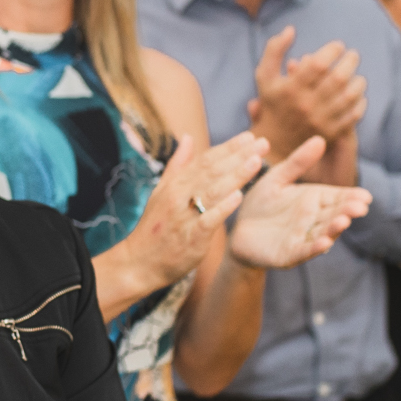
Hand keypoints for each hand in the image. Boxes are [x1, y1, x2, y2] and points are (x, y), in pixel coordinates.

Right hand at [119, 132, 267, 292]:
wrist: (138, 263)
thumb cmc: (154, 229)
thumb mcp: (161, 192)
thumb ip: (177, 165)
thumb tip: (188, 137)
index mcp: (175, 184)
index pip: (205, 160)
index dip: (228, 148)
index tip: (249, 136)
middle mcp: (179, 196)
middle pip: (212, 171)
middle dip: (239, 156)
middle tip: (263, 142)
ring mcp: (184, 217)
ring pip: (212, 191)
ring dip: (236, 175)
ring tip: (257, 161)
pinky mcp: (190, 239)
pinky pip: (208, 221)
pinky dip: (222, 208)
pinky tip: (239, 196)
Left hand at [228, 136, 373, 269]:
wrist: (238, 229)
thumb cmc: (261, 203)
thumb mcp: (278, 178)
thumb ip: (298, 162)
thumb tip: (320, 139)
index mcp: (314, 200)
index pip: (337, 198)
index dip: (351, 198)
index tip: (366, 196)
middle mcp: (313, 220)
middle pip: (333, 215)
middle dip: (347, 212)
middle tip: (360, 207)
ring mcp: (302, 238)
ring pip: (323, 233)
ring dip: (334, 229)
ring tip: (343, 221)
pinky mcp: (288, 254)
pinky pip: (303, 251)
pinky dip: (314, 248)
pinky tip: (324, 243)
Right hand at [248, 27, 367, 159]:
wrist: (275, 142)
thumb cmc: (273, 103)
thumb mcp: (265, 76)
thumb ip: (274, 50)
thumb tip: (291, 29)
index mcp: (290, 89)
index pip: (319, 64)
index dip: (333, 50)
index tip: (338, 46)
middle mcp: (306, 105)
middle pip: (338, 78)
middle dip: (350, 61)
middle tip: (353, 55)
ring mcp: (321, 121)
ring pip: (350, 96)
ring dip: (358, 81)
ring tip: (357, 75)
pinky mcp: (331, 133)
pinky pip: (354, 115)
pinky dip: (360, 102)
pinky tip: (357, 95)